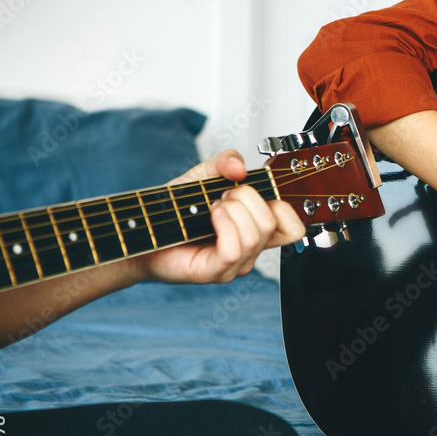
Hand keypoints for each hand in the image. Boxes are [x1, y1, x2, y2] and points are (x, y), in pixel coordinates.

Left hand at [129, 150, 304, 284]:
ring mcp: (235, 264)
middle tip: (221, 197)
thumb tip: (240, 167)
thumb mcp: (202, 177)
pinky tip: (210, 217)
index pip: (293, 226)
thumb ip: (224, 163)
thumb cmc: (172, 212)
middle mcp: (250, 249)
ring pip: (256, 234)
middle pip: (275, 223)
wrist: (142, 231)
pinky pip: (234, 249)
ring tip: (211, 208)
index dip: (280, 203)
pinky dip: (224, 225)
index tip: (250, 190)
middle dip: (247, 198)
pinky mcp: (216, 272)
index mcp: (255, 229)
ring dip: (232, 210)